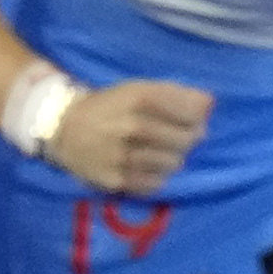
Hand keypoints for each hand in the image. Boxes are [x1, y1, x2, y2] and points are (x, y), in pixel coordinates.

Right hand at [43, 78, 214, 195]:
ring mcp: (123, 156)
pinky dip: (157, 176)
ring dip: (173, 158)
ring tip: (160, 151)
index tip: (196, 117)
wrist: (62, 128)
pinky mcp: (117, 181)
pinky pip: (156, 184)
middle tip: (179, 137)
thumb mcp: (137, 89)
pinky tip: (146, 166)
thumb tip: (210, 103)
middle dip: (189, 138)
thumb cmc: (109, 106)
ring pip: (174, 163)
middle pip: (186, 140)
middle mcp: (131, 127)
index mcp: (137, 98)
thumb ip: (175, 94)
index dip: (197, 116)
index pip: (188, 110)